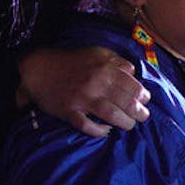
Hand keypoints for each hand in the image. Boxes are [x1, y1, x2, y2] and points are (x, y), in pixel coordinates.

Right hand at [17, 46, 150, 136]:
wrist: (39, 69)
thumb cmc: (71, 62)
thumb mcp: (96, 53)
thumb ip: (116, 61)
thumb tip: (133, 72)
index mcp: (105, 68)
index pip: (132, 85)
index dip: (143, 95)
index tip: (145, 100)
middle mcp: (96, 83)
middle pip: (126, 102)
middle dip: (139, 112)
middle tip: (143, 116)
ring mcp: (82, 99)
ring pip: (112, 115)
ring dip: (125, 123)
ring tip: (129, 125)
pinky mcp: (69, 111)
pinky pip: (87, 126)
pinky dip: (99, 131)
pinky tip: (106, 131)